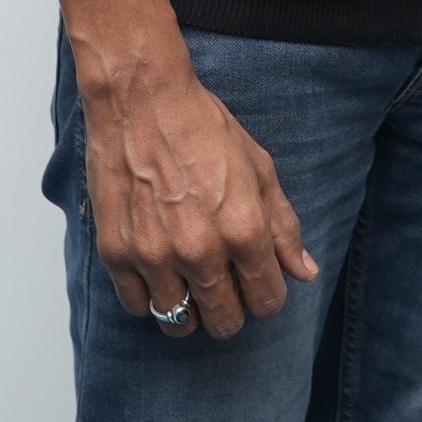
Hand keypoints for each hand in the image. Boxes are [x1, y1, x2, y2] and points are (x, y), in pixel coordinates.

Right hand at [79, 50, 317, 338]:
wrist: (142, 100)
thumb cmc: (203, 127)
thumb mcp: (259, 168)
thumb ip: (283, 226)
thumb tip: (305, 272)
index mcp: (243, 229)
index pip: (267, 301)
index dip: (267, 296)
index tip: (258, 283)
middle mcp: (200, 251)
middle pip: (224, 321)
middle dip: (232, 310)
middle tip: (225, 285)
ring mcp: (154, 256)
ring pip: (179, 322)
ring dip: (189, 309)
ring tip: (190, 280)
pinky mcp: (117, 254)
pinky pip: (137, 306)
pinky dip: (149, 296)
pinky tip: (157, 271)